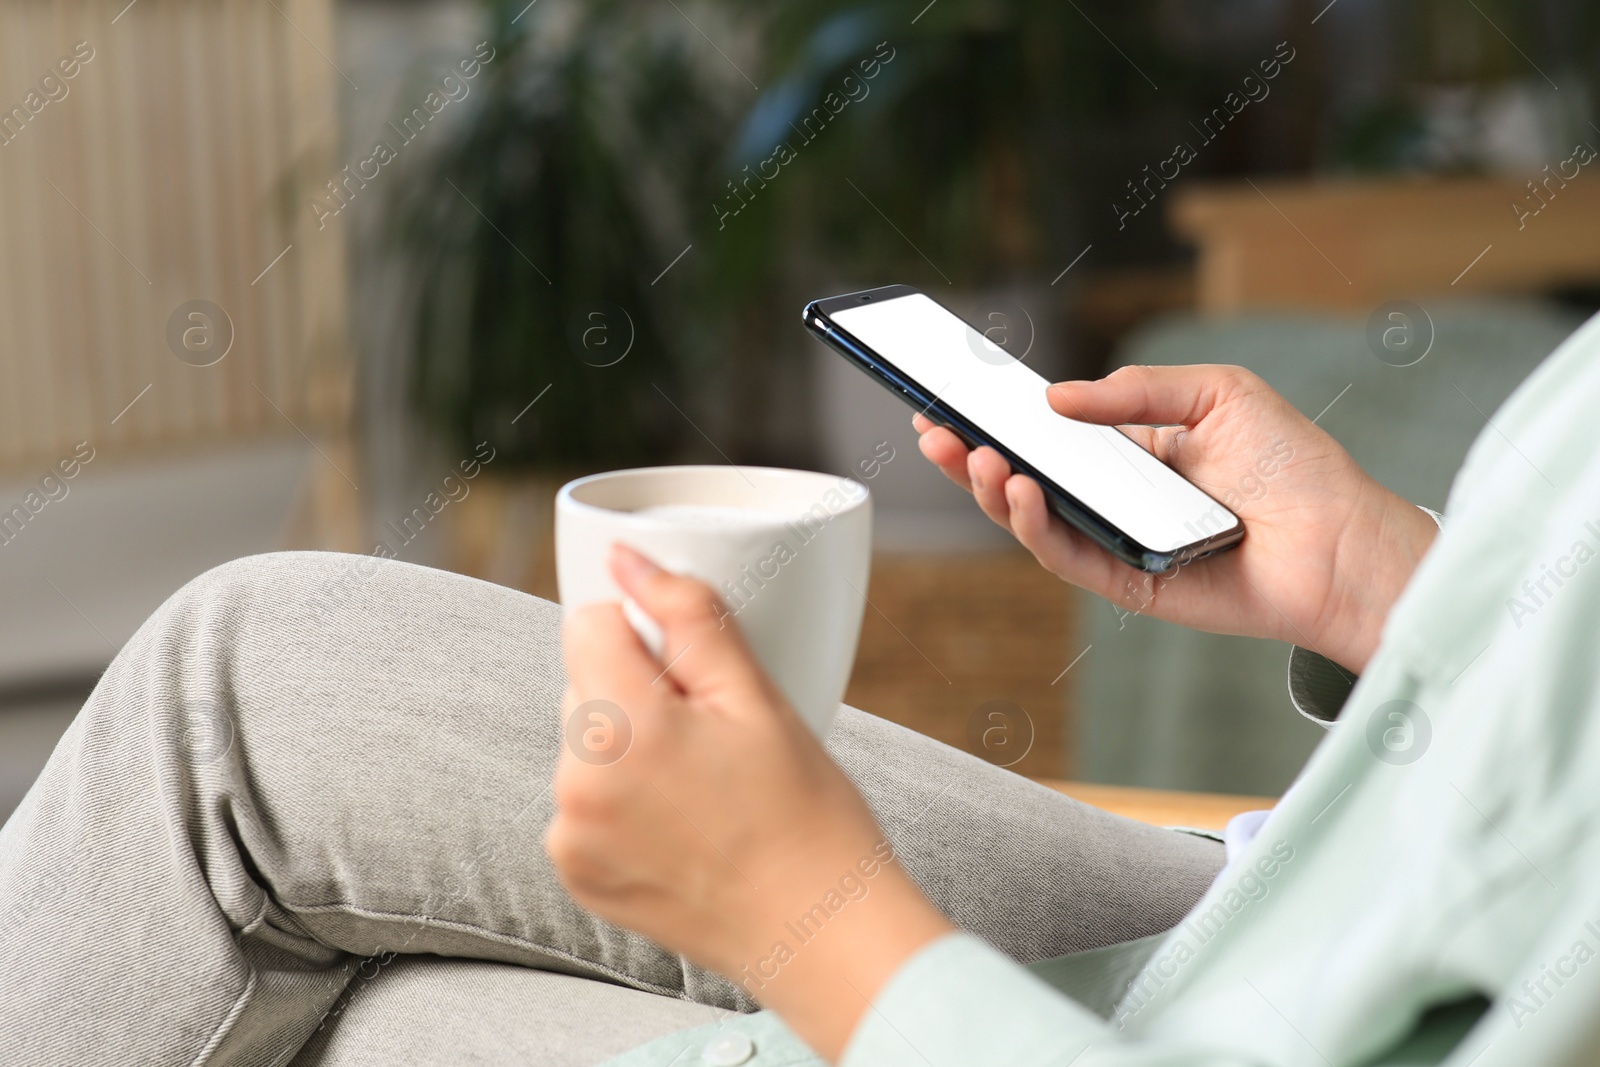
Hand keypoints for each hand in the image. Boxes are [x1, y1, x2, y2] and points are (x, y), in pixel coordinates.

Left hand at [547, 544, 953, 1061]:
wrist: (818, 931)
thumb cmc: (804, 812)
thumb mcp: (755, 696)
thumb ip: (686, 614)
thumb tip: (625, 558)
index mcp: (619, 726)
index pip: (588, 624)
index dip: (645, 635)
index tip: (695, 676)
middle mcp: (575, 783)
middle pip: (584, 684)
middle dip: (639, 693)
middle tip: (714, 737)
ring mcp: (570, 836)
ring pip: (585, 744)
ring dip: (628, 747)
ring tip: (703, 787)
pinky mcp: (576, 873)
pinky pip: (583, 803)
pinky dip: (621, 801)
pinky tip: (681, 823)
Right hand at [914, 364, 1436, 672]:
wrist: (1341, 540)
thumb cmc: (1293, 465)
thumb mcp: (1216, 393)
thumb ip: (1134, 391)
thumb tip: (1056, 398)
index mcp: (1132, 451)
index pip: (1048, 434)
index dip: (998, 419)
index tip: (953, 399)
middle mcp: (1116, 499)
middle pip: (1026, 480)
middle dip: (972, 457)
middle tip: (934, 431)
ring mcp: (1118, 542)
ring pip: (1034, 522)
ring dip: (995, 491)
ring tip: (976, 457)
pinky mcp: (1128, 583)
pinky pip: (1067, 558)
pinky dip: (1037, 527)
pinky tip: (1023, 494)